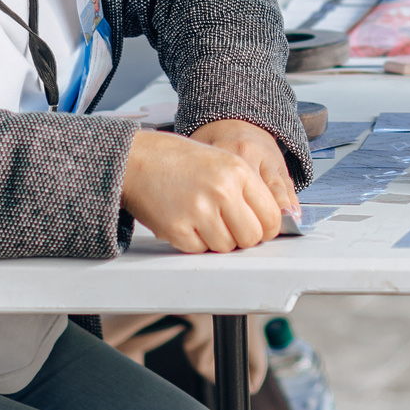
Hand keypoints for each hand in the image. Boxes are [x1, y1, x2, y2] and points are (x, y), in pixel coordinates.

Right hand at [121, 125, 292, 253]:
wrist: (137, 159)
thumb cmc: (179, 160)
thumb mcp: (224, 162)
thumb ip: (248, 190)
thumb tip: (268, 222)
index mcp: (238, 171)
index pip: (271, 216)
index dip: (266, 228)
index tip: (258, 228)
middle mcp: (221, 190)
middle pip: (252, 237)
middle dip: (244, 238)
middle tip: (231, 228)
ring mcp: (198, 211)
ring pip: (226, 247)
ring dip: (218, 241)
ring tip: (205, 220)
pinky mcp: (177, 229)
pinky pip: (199, 250)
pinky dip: (195, 242)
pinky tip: (188, 222)